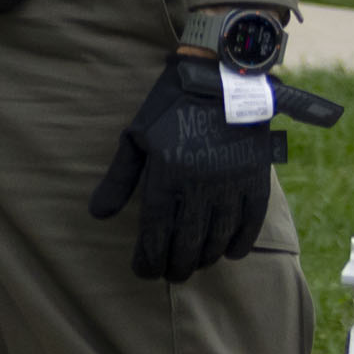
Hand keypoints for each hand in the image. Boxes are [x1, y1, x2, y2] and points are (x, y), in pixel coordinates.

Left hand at [85, 52, 344, 281]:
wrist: (221, 77)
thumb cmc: (170, 106)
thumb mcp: (137, 136)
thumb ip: (119, 178)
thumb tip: (97, 214)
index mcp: (166, 177)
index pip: (154, 234)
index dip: (147, 259)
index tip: (142, 271)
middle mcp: (199, 188)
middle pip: (186, 244)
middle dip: (175, 266)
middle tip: (169, 275)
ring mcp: (230, 186)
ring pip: (217, 238)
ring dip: (204, 258)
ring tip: (193, 265)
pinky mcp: (256, 181)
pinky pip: (250, 223)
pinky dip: (239, 243)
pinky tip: (228, 253)